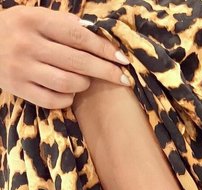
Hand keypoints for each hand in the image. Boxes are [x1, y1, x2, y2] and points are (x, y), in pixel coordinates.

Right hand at [0, 6, 130, 108]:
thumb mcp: (36, 17)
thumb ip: (66, 25)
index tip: (123, 59)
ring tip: (85, 81)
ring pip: (67, 83)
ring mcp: (21, 67)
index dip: (105, 49)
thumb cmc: (18, 29)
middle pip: (78, 62)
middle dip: (106, 71)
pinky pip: (53, 100)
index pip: (79, 36)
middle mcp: (27, 43)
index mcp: (34, 20)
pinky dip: (67, 98)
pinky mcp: (18, 88)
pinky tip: (70, 92)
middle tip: (124, 78)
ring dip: (84, 84)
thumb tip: (102, 38)